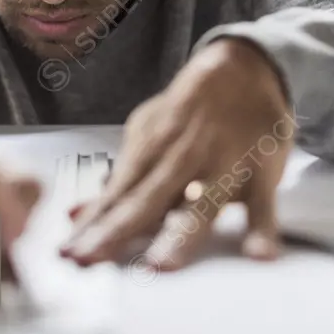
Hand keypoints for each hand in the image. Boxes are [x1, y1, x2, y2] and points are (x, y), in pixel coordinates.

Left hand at [60, 38, 296, 269]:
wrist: (242, 68)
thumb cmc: (190, 110)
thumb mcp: (148, 132)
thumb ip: (119, 178)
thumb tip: (78, 214)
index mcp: (153, 149)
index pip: (118, 193)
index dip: (92, 224)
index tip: (69, 252)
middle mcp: (184, 159)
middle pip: (147, 200)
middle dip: (117, 231)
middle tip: (92, 259)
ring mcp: (224, 165)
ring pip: (202, 205)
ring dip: (181, 235)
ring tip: (162, 265)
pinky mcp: (261, 171)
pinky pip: (264, 204)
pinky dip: (263, 228)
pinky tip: (259, 254)